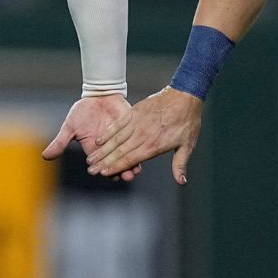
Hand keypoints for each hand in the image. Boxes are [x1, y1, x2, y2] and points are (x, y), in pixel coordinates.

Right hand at [42, 94, 142, 181]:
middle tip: (124, 177)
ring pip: (129, 156)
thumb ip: (61, 142)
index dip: (103, 171)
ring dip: (132, 164)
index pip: (100, 165)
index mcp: (95, 150)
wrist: (98, 94)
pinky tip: (143, 151)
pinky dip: (139, 146)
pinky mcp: (131, 128)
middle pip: (116, 164)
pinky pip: (137, 140)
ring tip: (134, 170)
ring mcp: (122, 139)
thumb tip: (45, 156)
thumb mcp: (70, 126)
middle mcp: (110, 148)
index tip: (103, 174)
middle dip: (120, 172)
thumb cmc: (83, 111)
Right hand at [86, 86, 203, 184]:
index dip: (115, 167)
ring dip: (102, 150)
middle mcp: (141, 135)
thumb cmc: (188, 121)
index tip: (103, 173)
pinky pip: (118, 125)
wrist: (184, 95)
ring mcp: (136, 123)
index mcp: (153, 146)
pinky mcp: (134, 112)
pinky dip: (108, 133)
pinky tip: (99, 140)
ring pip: (115, 139)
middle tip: (90, 170)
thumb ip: (180, 165)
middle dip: (103, 162)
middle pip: (118, 152)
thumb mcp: (187, 145)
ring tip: (91, 158)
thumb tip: (181, 182)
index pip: (129, 160)